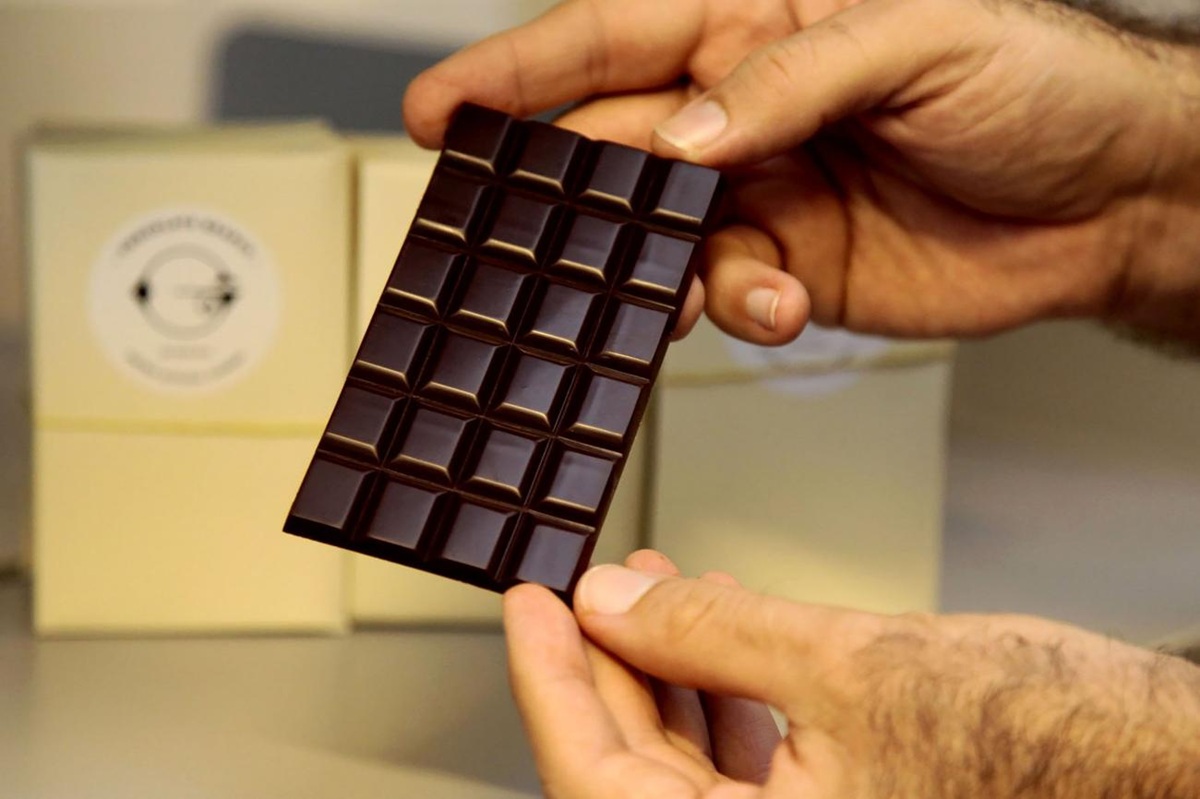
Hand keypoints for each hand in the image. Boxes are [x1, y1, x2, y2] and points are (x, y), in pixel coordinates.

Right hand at [405, 0, 1199, 346]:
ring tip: (671, 292)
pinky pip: (724, 295)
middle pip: (612, 149)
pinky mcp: (788, 269)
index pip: (612, 38)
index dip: (518, 73)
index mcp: (754, 23)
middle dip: (563, 198)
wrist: (1104, 200)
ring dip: (652, 274)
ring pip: (656, 240)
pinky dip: (734, 309)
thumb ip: (787, 80)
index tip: (441, 111)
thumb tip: (686, 137)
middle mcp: (740, 111)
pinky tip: (775, 306)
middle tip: (515, 240)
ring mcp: (759, 194)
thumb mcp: (917, 40)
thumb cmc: (1034, 82)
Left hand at [503, 552, 1199, 797]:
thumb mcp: (853, 665)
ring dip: (669, 666)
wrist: (1166, 763)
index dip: (549, 683)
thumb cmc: (1049, 743)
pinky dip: (726, 685)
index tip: (525, 605)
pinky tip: (723, 624)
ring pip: (689, 759)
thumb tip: (609, 603)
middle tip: (592, 584)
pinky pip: (749, 756)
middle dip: (612, 662)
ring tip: (657, 586)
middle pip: (636, 767)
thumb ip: (715, 636)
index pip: (598, 782)